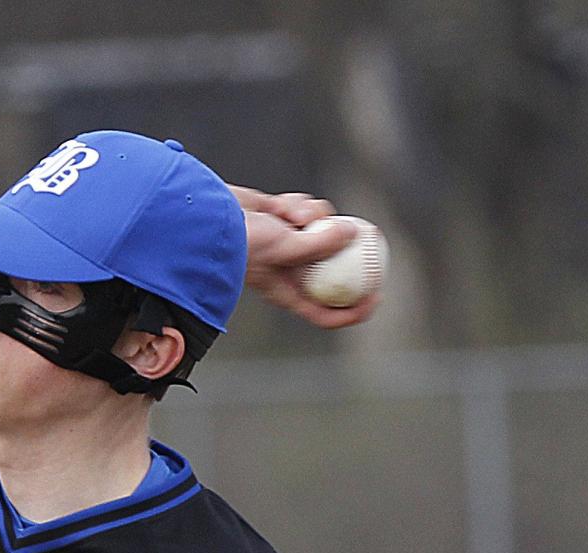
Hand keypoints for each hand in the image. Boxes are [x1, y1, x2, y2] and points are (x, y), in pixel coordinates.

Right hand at [227, 187, 379, 329]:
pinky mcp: (284, 220)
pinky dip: (299, 205)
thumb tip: (353, 232)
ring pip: (322, 229)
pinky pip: (307, 210)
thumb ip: (320, 243)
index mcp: (288, 292)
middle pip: (332, 267)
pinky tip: (279, 205)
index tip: (377, 295)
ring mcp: (288, 244)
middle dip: (349, 251)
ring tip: (293, 216)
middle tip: (371, 237)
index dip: (354, 310)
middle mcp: (290, 271)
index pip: (326, 312)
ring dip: (314, 217)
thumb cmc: (240, 242)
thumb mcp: (283, 247)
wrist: (210, 218)